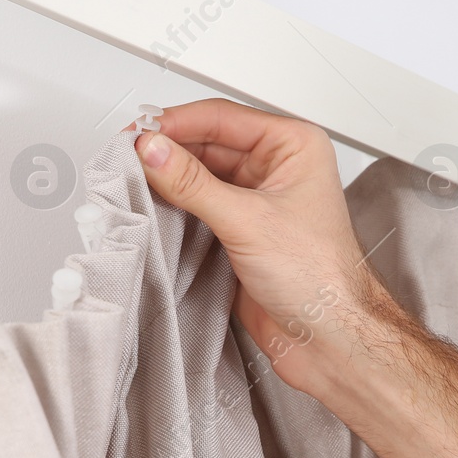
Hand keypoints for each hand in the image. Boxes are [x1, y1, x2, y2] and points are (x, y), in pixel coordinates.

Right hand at [132, 99, 379, 392]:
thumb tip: (154, 151)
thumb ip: (194, 184)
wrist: (328, 339)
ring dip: (168, 179)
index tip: (139, 133)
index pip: (224, 119)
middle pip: (208, 144)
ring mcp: (257, 201)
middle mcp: (277, 169)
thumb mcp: (249, 221)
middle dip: (168, 151)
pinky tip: (153, 208)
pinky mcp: (240, 232)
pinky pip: (199, 207)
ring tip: (134, 181)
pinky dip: (174, 207)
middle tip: (129, 158)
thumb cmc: (321, 280)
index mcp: (295, 147)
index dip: (177, 123)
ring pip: (200, 176)